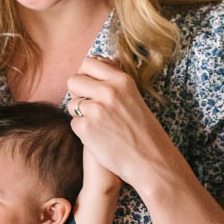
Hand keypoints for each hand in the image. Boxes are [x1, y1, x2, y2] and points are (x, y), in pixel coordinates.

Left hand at [64, 56, 175, 192]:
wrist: (151, 160)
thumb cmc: (143, 131)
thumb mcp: (134, 97)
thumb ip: (114, 81)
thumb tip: (93, 63)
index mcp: (122, 80)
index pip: (88, 63)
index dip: (86, 76)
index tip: (90, 87)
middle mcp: (108, 91)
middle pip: (74, 80)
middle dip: (78, 93)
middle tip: (90, 107)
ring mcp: (96, 109)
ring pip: (72, 103)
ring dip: (80, 113)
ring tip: (99, 124)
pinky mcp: (87, 128)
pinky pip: (74, 122)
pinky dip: (82, 131)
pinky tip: (99, 137)